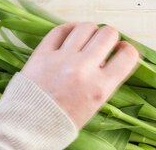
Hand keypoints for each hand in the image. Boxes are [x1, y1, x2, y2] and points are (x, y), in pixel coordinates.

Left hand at [21, 22, 139, 128]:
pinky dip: (68, 28)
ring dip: (89, 31)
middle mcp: (83, 69)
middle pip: (107, 34)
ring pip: (85, 27)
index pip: (127, 55)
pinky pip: (60, 30)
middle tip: (104, 42)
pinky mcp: (42, 54)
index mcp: (100, 87)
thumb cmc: (61, 122)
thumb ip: (102, 81)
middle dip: (110, 36)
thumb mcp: (92, 106)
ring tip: (86, 38)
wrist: (27, 128)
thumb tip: (105, 58)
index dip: (128, 49)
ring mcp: (62, 59)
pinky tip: (70, 33)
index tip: (122, 50)